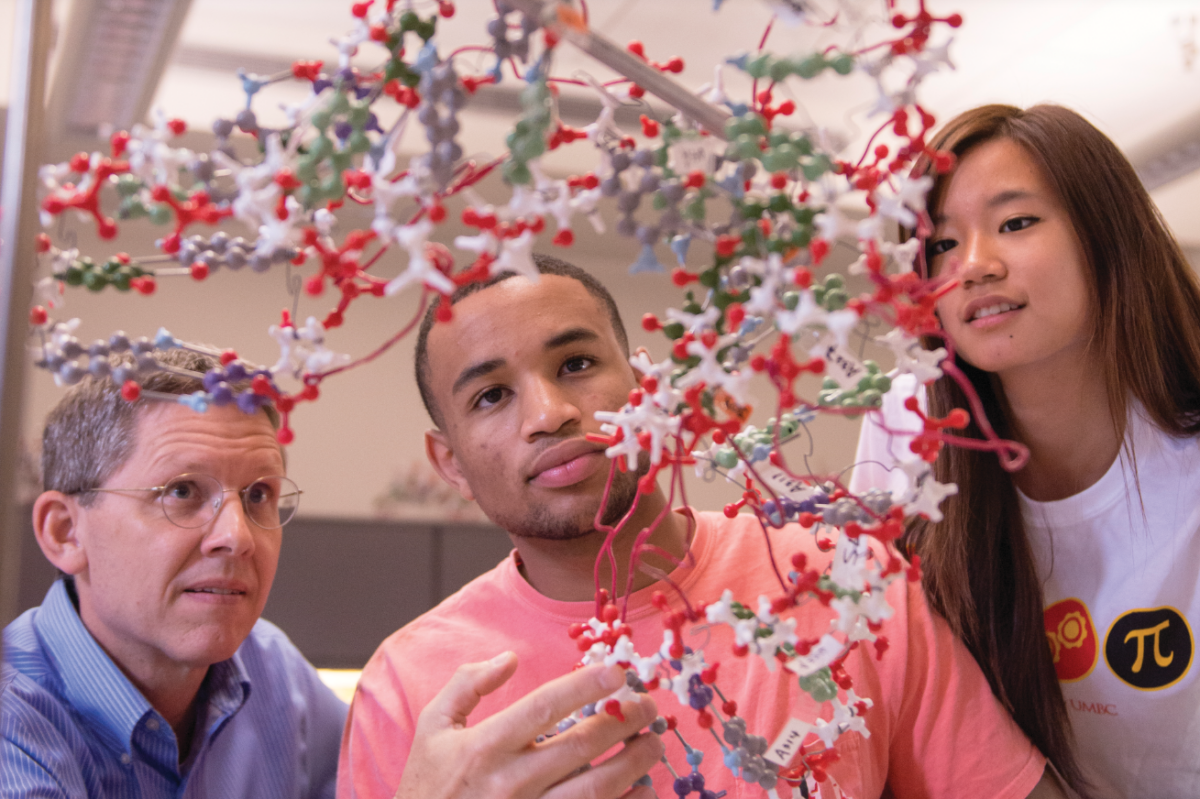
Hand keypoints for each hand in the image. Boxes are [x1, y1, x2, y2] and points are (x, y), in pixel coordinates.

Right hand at [395, 652, 662, 798]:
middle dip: (625, 722)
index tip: (620, 672)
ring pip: (597, 791)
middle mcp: (510, 783)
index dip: (586, 686)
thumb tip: (508, 659)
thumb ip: (466, 684)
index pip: (545, 706)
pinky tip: (641, 789)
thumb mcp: (432, 727)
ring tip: (652, 745)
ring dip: (634, 765)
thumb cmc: (427, 785)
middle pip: (582, 746)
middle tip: (649, 706)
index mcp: (485, 747)